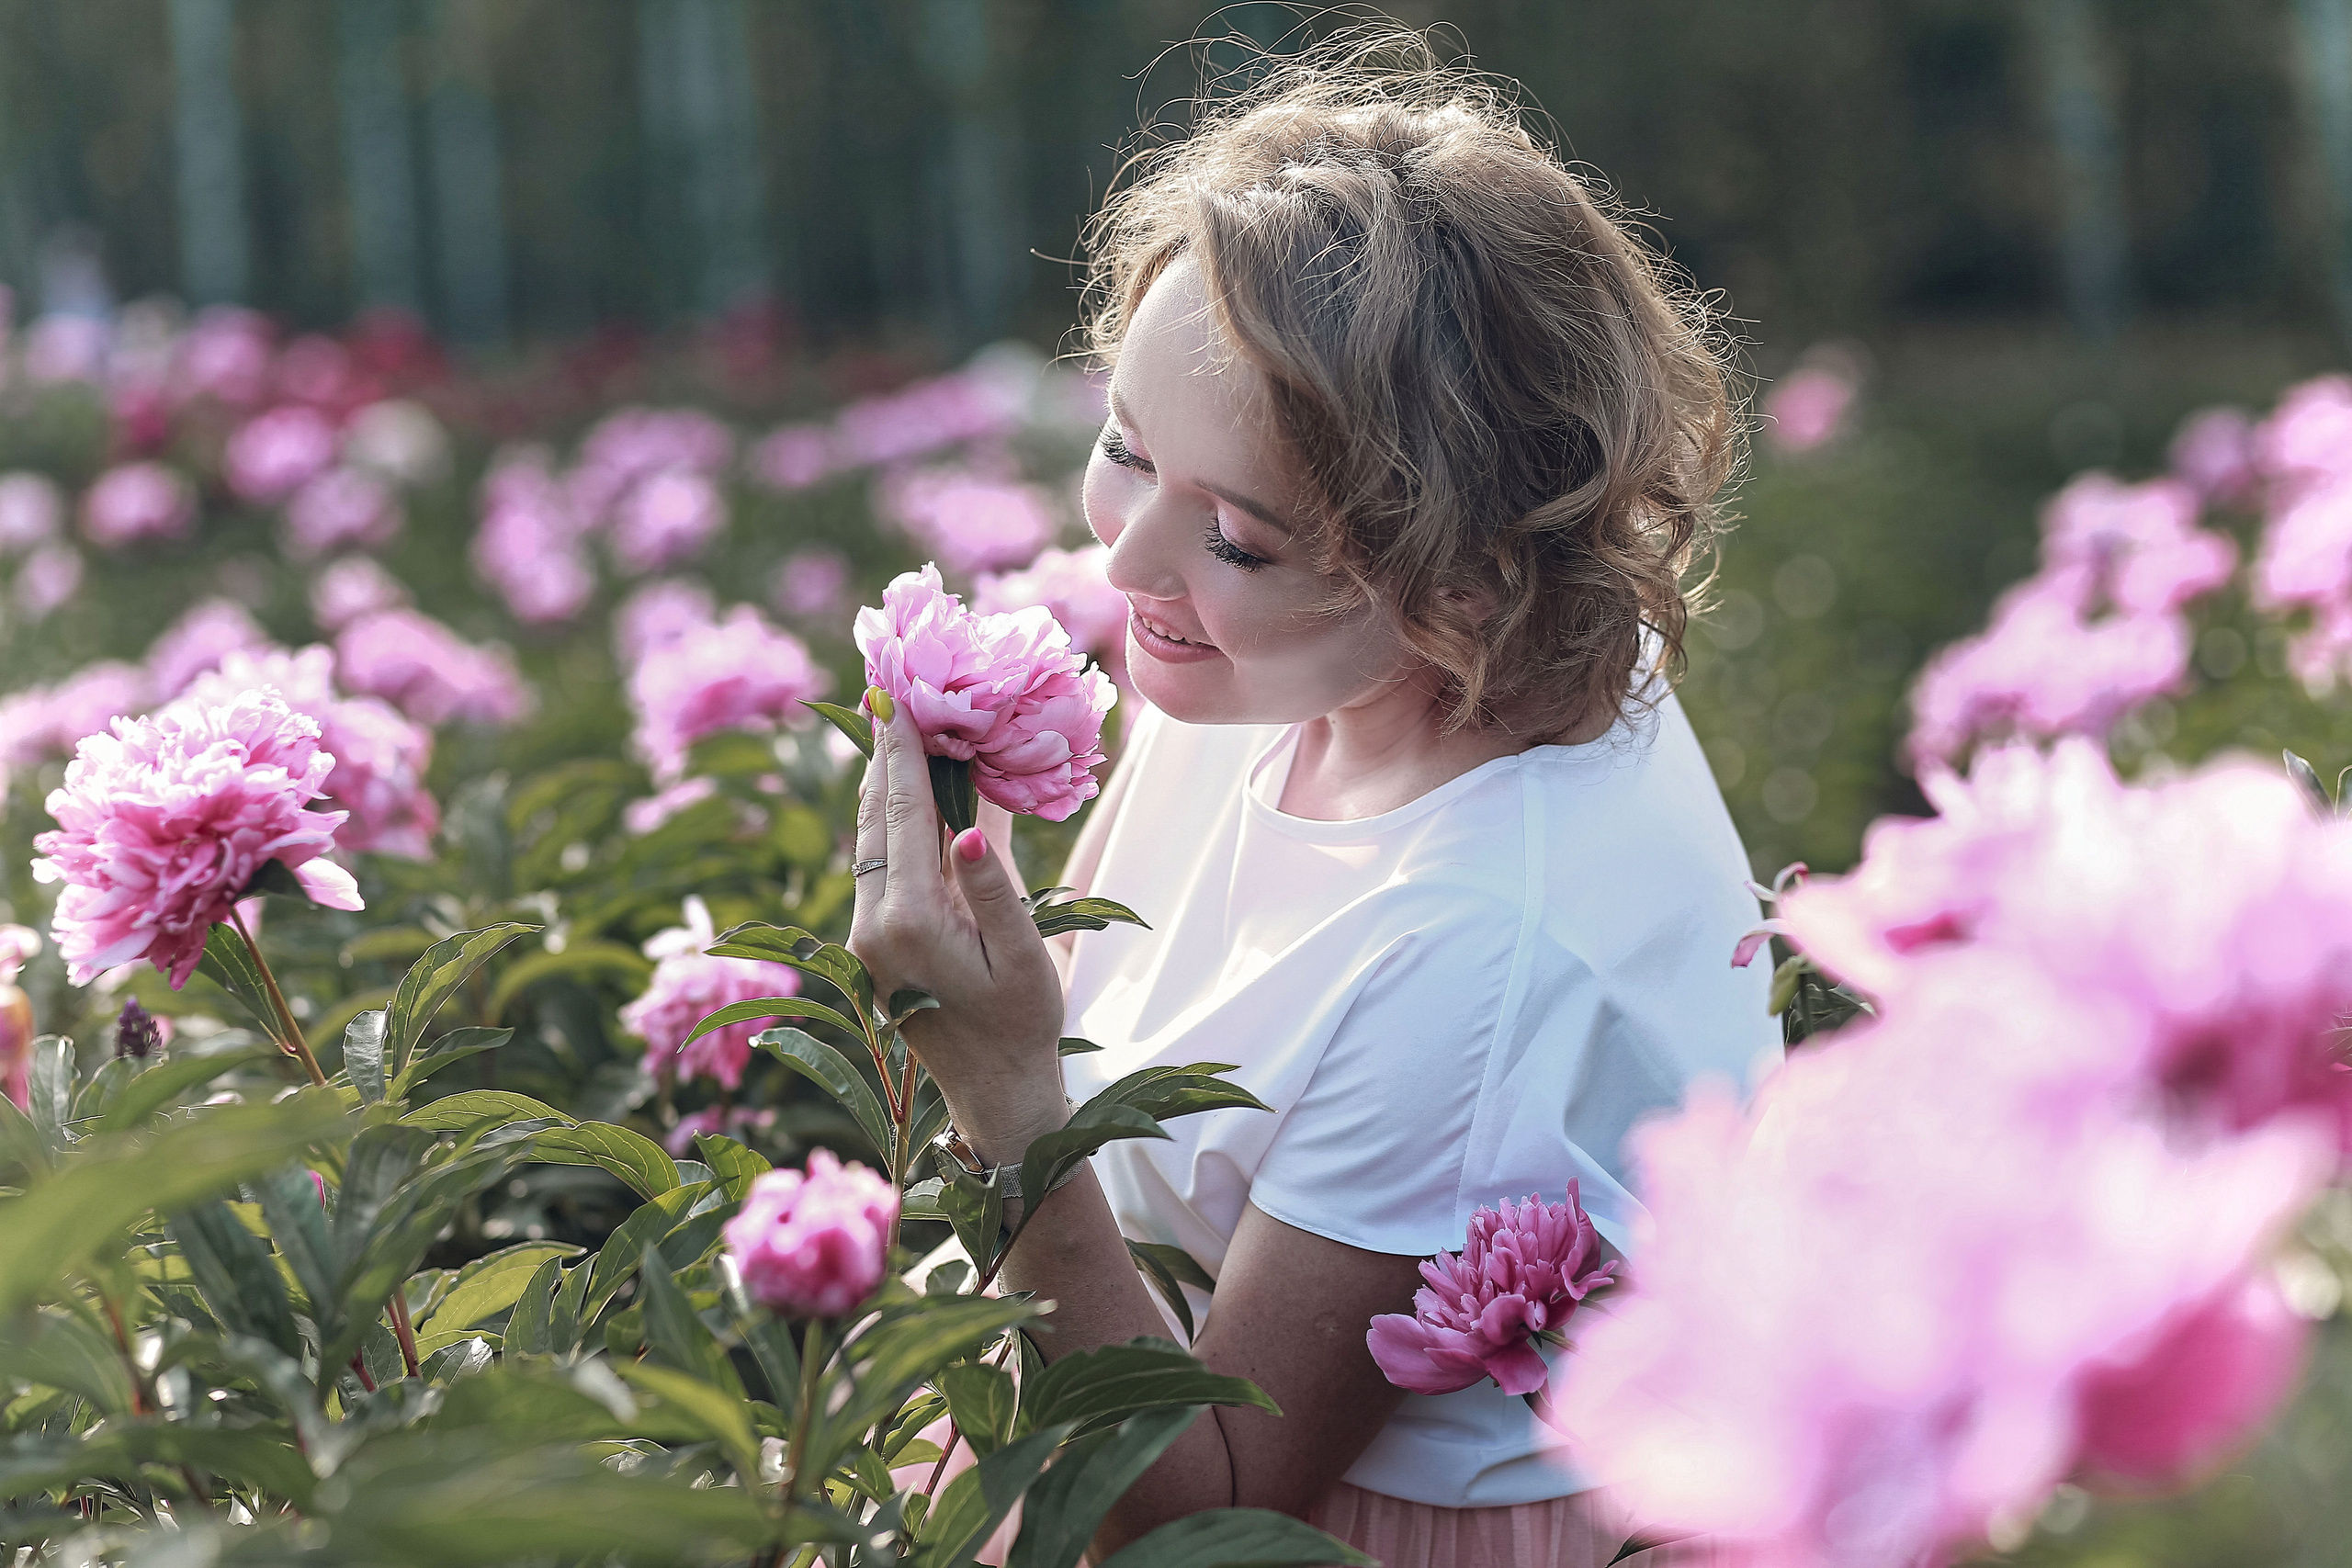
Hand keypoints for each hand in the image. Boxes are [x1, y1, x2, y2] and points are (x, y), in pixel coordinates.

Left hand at [847, 696, 1068, 1162]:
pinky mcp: (872, 943)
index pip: (901, 811)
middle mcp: (873, 924)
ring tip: (892, 724)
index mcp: (910, 920)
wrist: (995, 1094)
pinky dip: (888, 819)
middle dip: (882, 751)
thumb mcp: (1025, 955)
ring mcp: (865, 935)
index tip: (896, 692)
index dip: (900, 748)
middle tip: (888, 688)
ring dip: (881, 782)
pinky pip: (876, 864)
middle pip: (873, 816)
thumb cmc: (1023, 1024)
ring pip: (868, 838)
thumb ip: (993, 888)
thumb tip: (966, 826)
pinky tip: (903, 792)